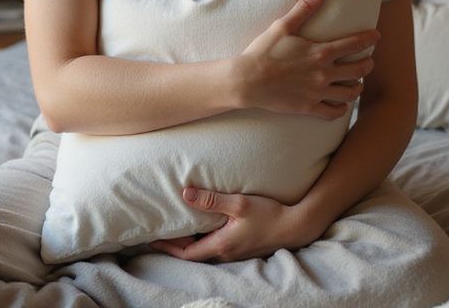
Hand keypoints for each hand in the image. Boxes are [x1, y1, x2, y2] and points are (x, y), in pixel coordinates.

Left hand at [149, 187, 319, 262]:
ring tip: (174, 230)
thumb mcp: (239, 204)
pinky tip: (201, 228)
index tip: (151, 238)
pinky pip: (215, 248)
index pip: (186, 253)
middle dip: (173, 246)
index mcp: (220, 245)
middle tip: (157, 234)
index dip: (167, 247)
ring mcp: (234, 253)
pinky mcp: (242, 249)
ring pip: (204, 252)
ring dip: (188, 243)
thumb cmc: (269, 214)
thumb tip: (185, 194)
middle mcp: (225, 254)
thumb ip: (211, 200)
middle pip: (192, 255)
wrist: (296, 226)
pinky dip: (202, 241)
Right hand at [232, 0, 378, 119]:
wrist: (248, 80)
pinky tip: (342, 104)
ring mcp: (317, 92)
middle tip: (369, 62)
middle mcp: (324, 73)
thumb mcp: (283, 26)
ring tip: (358, 83)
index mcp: (320, 52)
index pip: (354, 44)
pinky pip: (333, 112)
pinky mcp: (308, 108)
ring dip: (358, 87)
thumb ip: (304, 8)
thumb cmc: (264, 51)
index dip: (369, 40)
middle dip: (368, 65)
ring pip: (350, 93)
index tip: (376, 37)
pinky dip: (342, 109)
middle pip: (358, 71)